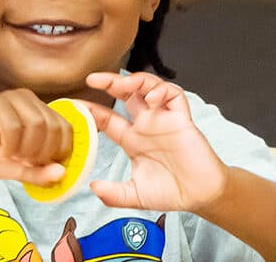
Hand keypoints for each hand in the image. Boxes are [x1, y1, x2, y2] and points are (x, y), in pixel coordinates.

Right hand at [0, 88, 72, 185]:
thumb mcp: (21, 170)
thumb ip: (42, 173)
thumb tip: (62, 174)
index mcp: (40, 109)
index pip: (66, 127)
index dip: (59, 151)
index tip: (42, 165)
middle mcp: (28, 99)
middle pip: (53, 126)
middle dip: (43, 152)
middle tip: (26, 163)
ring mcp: (11, 98)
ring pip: (36, 124)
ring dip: (27, 149)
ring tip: (13, 157)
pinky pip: (14, 126)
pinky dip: (11, 146)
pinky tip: (3, 151)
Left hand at [83, 72, 227, 211]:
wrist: (200, 196)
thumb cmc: (171, 191)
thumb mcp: (135, 195)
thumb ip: (114, 194)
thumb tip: (92, 187)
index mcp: (132, 139)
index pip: (107, 118)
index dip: (91, 110)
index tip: (75, 105)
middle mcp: (146, 124)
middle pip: (126, 94)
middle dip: (110, 82)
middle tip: (93, 79)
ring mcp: (163, 119)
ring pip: (148, 87)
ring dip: (135, 80)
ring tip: (123, 84)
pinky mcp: (182, 119)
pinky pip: (174, 96)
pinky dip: (162, 91)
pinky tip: (152, 99)